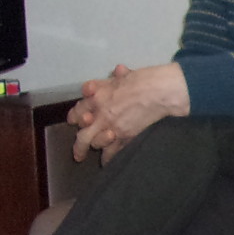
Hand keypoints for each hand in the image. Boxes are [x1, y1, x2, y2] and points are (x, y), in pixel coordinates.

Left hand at [70, 62, 189, 161]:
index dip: (75, 117)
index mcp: (96, 97)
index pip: (78, 110)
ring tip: (95, 155)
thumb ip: (115, 78)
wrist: (158, 92)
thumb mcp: (123, 75)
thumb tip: (117, 71)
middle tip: (78, 154)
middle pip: (82, 135)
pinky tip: (107, 163)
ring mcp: (111, 128)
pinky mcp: (124, 137)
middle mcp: (99, 115)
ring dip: (95, 148)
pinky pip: (112, 152)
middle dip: (79, 146)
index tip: (75, 122)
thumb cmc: (142, 79)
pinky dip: (108, 159)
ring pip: (95, 144)